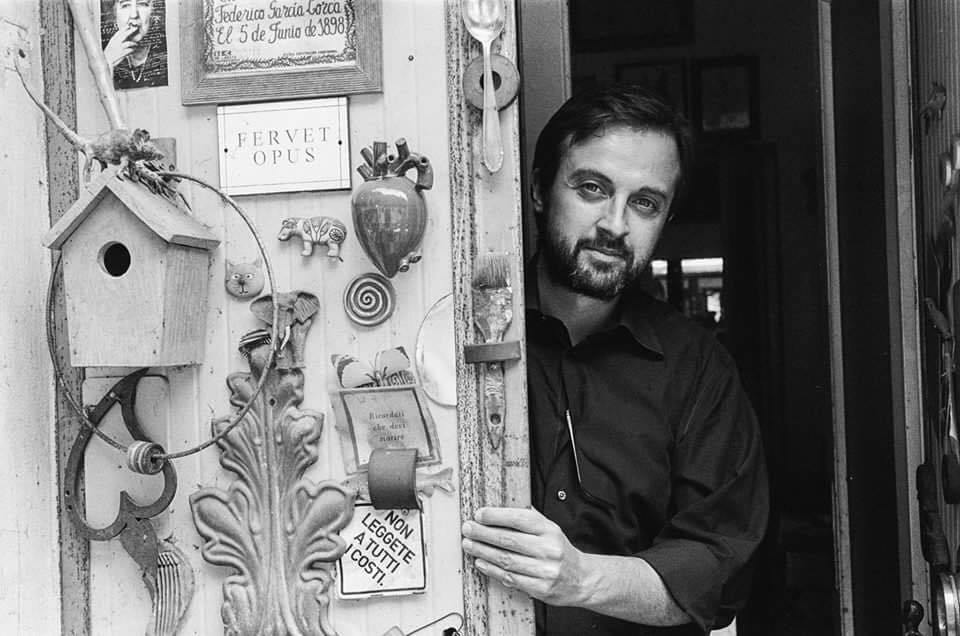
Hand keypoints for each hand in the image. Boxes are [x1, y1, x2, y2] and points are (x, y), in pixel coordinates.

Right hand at [103, 25, 137, 68]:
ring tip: (136, 44)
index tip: (128, 25)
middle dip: (131, 31)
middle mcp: (116, 42)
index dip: (124, 28)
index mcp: (113, 40)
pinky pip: (130, 50)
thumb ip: (117, 42)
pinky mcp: (123, 53)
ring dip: (134, 43)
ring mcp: (119, 48)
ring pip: (129, 42)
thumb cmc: (109, 55)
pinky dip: (133, 50)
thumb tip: (124, 39)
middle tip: (135, 28)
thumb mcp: (111, 46)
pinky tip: (133, 51)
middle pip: (124, 35)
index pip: (119, 32)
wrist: (106, 62)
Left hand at [461, 506, 588, 606]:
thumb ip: (529, 518)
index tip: (479, 514)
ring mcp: (544, 570)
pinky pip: (510, 578)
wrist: (582, 579)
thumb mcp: (550, 528)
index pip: (519, 519)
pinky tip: (480, 562)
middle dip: (483, 533)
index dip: (496, 516)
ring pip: (506, 560)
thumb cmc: (560, 550)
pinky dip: (492, 570)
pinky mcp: (540, 589)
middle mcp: (548, 549)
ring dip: (483, 551)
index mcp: (549, 530)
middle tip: (467, 529)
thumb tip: (501, 506)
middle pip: (509, 540)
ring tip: (468, 545)